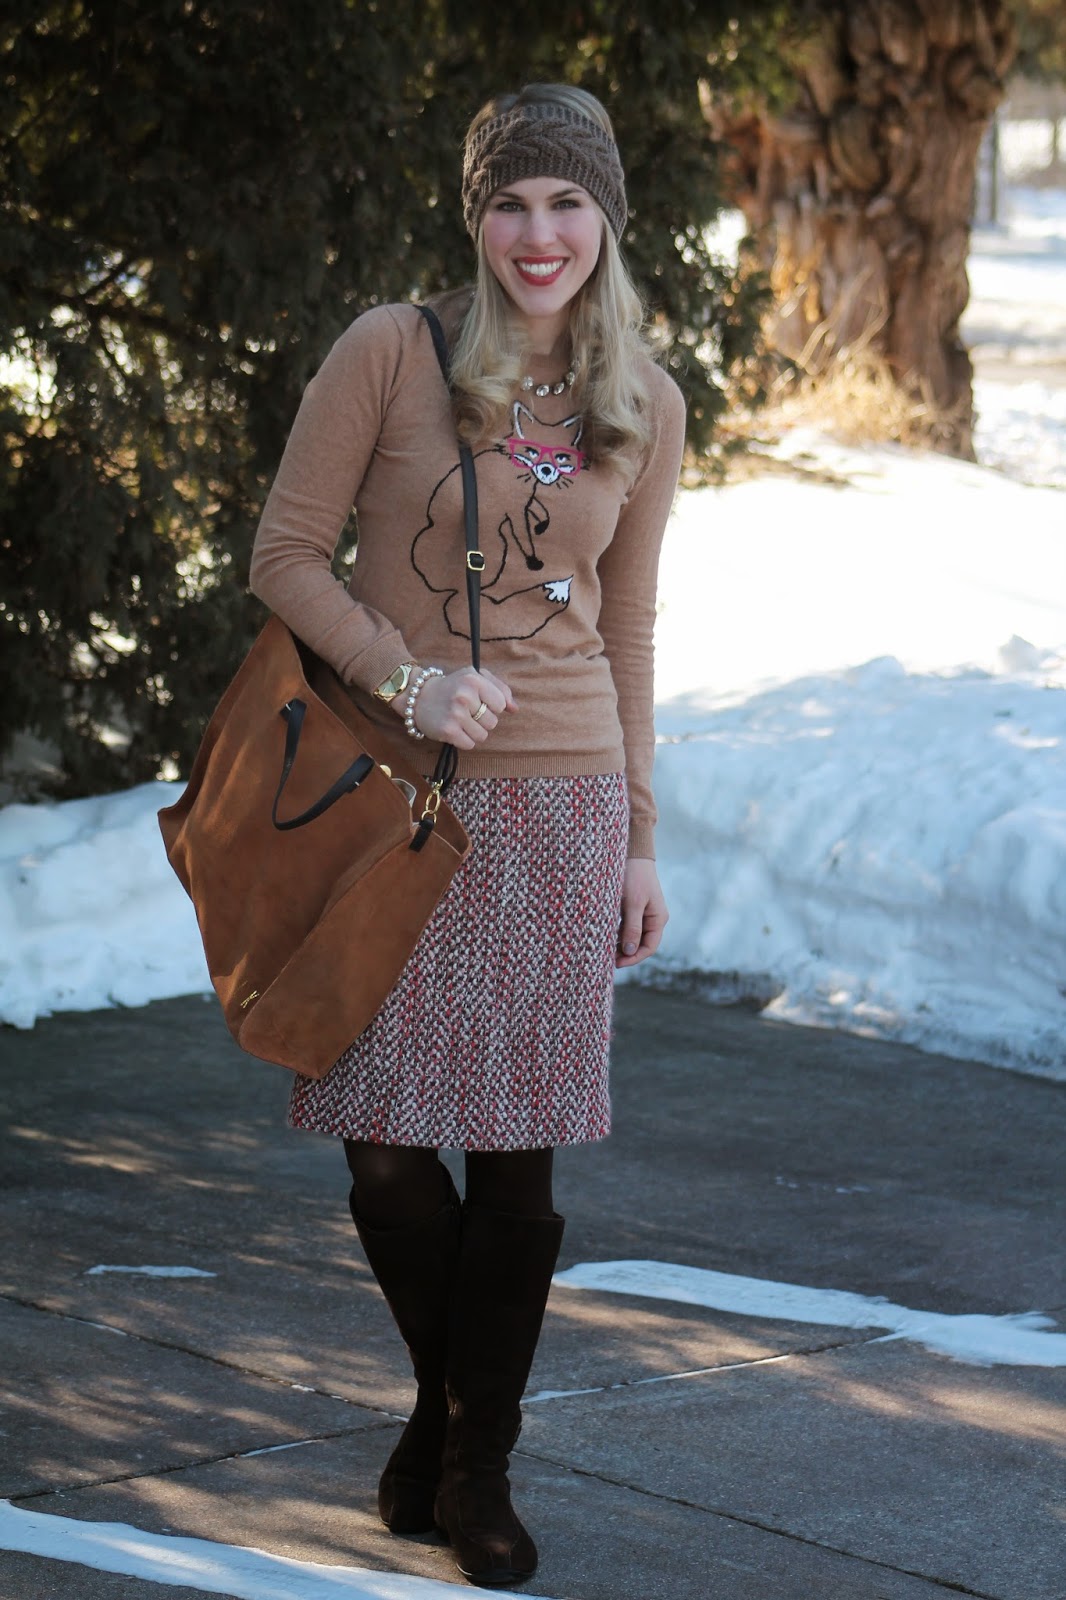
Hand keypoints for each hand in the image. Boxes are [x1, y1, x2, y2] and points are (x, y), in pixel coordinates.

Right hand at [398, 665, 516, 748]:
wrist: (418, 697)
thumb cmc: (452, 687)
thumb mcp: (475, 678)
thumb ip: (500, 689)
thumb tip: (514, 709)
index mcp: (474, 680)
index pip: (501, 704)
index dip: (492, 706)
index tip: (479, 702)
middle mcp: (464, 695)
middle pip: (492, 722)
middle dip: (482, 720)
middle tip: (466, 712)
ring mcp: (456, 714)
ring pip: (483, 736)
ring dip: (473, 732)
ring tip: (460, 721)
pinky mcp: (448, 730)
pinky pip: (470, 744)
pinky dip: (464, 740)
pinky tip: (454, 729)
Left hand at [615, 858, 667, 968]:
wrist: (631, 853)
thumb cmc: (634, 876)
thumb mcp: (633, 903)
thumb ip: (632, 928)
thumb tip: (629, 951)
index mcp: (658, 919)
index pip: (649, 947)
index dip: (634, 958)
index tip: (616, 963)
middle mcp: (652, 918)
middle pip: (640, 944)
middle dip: (625, 953)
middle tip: (606, 959)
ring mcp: (642, 913)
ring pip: (631, 936)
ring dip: (619, 944)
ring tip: (603, 950)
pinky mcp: (632, 908)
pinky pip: (625, 926)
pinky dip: (616, 933)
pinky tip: (604, 936)